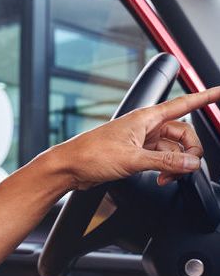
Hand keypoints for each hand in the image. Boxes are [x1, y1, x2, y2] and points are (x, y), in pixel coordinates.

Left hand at [50, 86, 219, 190]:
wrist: (70, 168)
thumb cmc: (91, 155)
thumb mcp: (133, 158)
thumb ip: (165, 160)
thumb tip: (191, 163)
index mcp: (145, 118)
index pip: (183, 104)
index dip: (205, 97)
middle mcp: (145, 126)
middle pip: (184, 133)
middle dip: (190, 151)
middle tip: (185, 168)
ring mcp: (141, 140)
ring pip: (174, 148)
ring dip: (177, 163)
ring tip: (167, 177)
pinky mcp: (136, 153)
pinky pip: (163, 158)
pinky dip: (167, 169)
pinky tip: (162, 178)